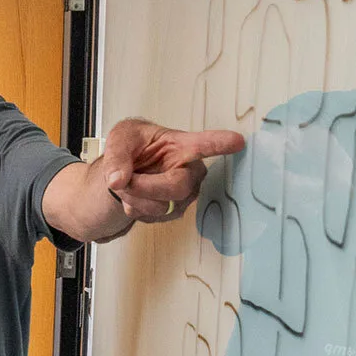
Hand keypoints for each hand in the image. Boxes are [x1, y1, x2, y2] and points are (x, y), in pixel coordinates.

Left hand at [100, 118, 245, 223]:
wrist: (125, 172)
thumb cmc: (131, 148)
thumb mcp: (119, 139)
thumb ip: (117, 155)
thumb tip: (118, 179)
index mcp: (182, 145)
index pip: (205, 144)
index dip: (220, 144)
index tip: (238, 142)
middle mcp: (190, 170)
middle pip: (177, 186)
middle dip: (144, 187)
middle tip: (123, 180)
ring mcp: (185, 193)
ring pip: (161, 206)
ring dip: (134, 197)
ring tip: (128, 183)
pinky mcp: (175, 211)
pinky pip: (151, 217)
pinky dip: (134, 208)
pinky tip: (135, 195)